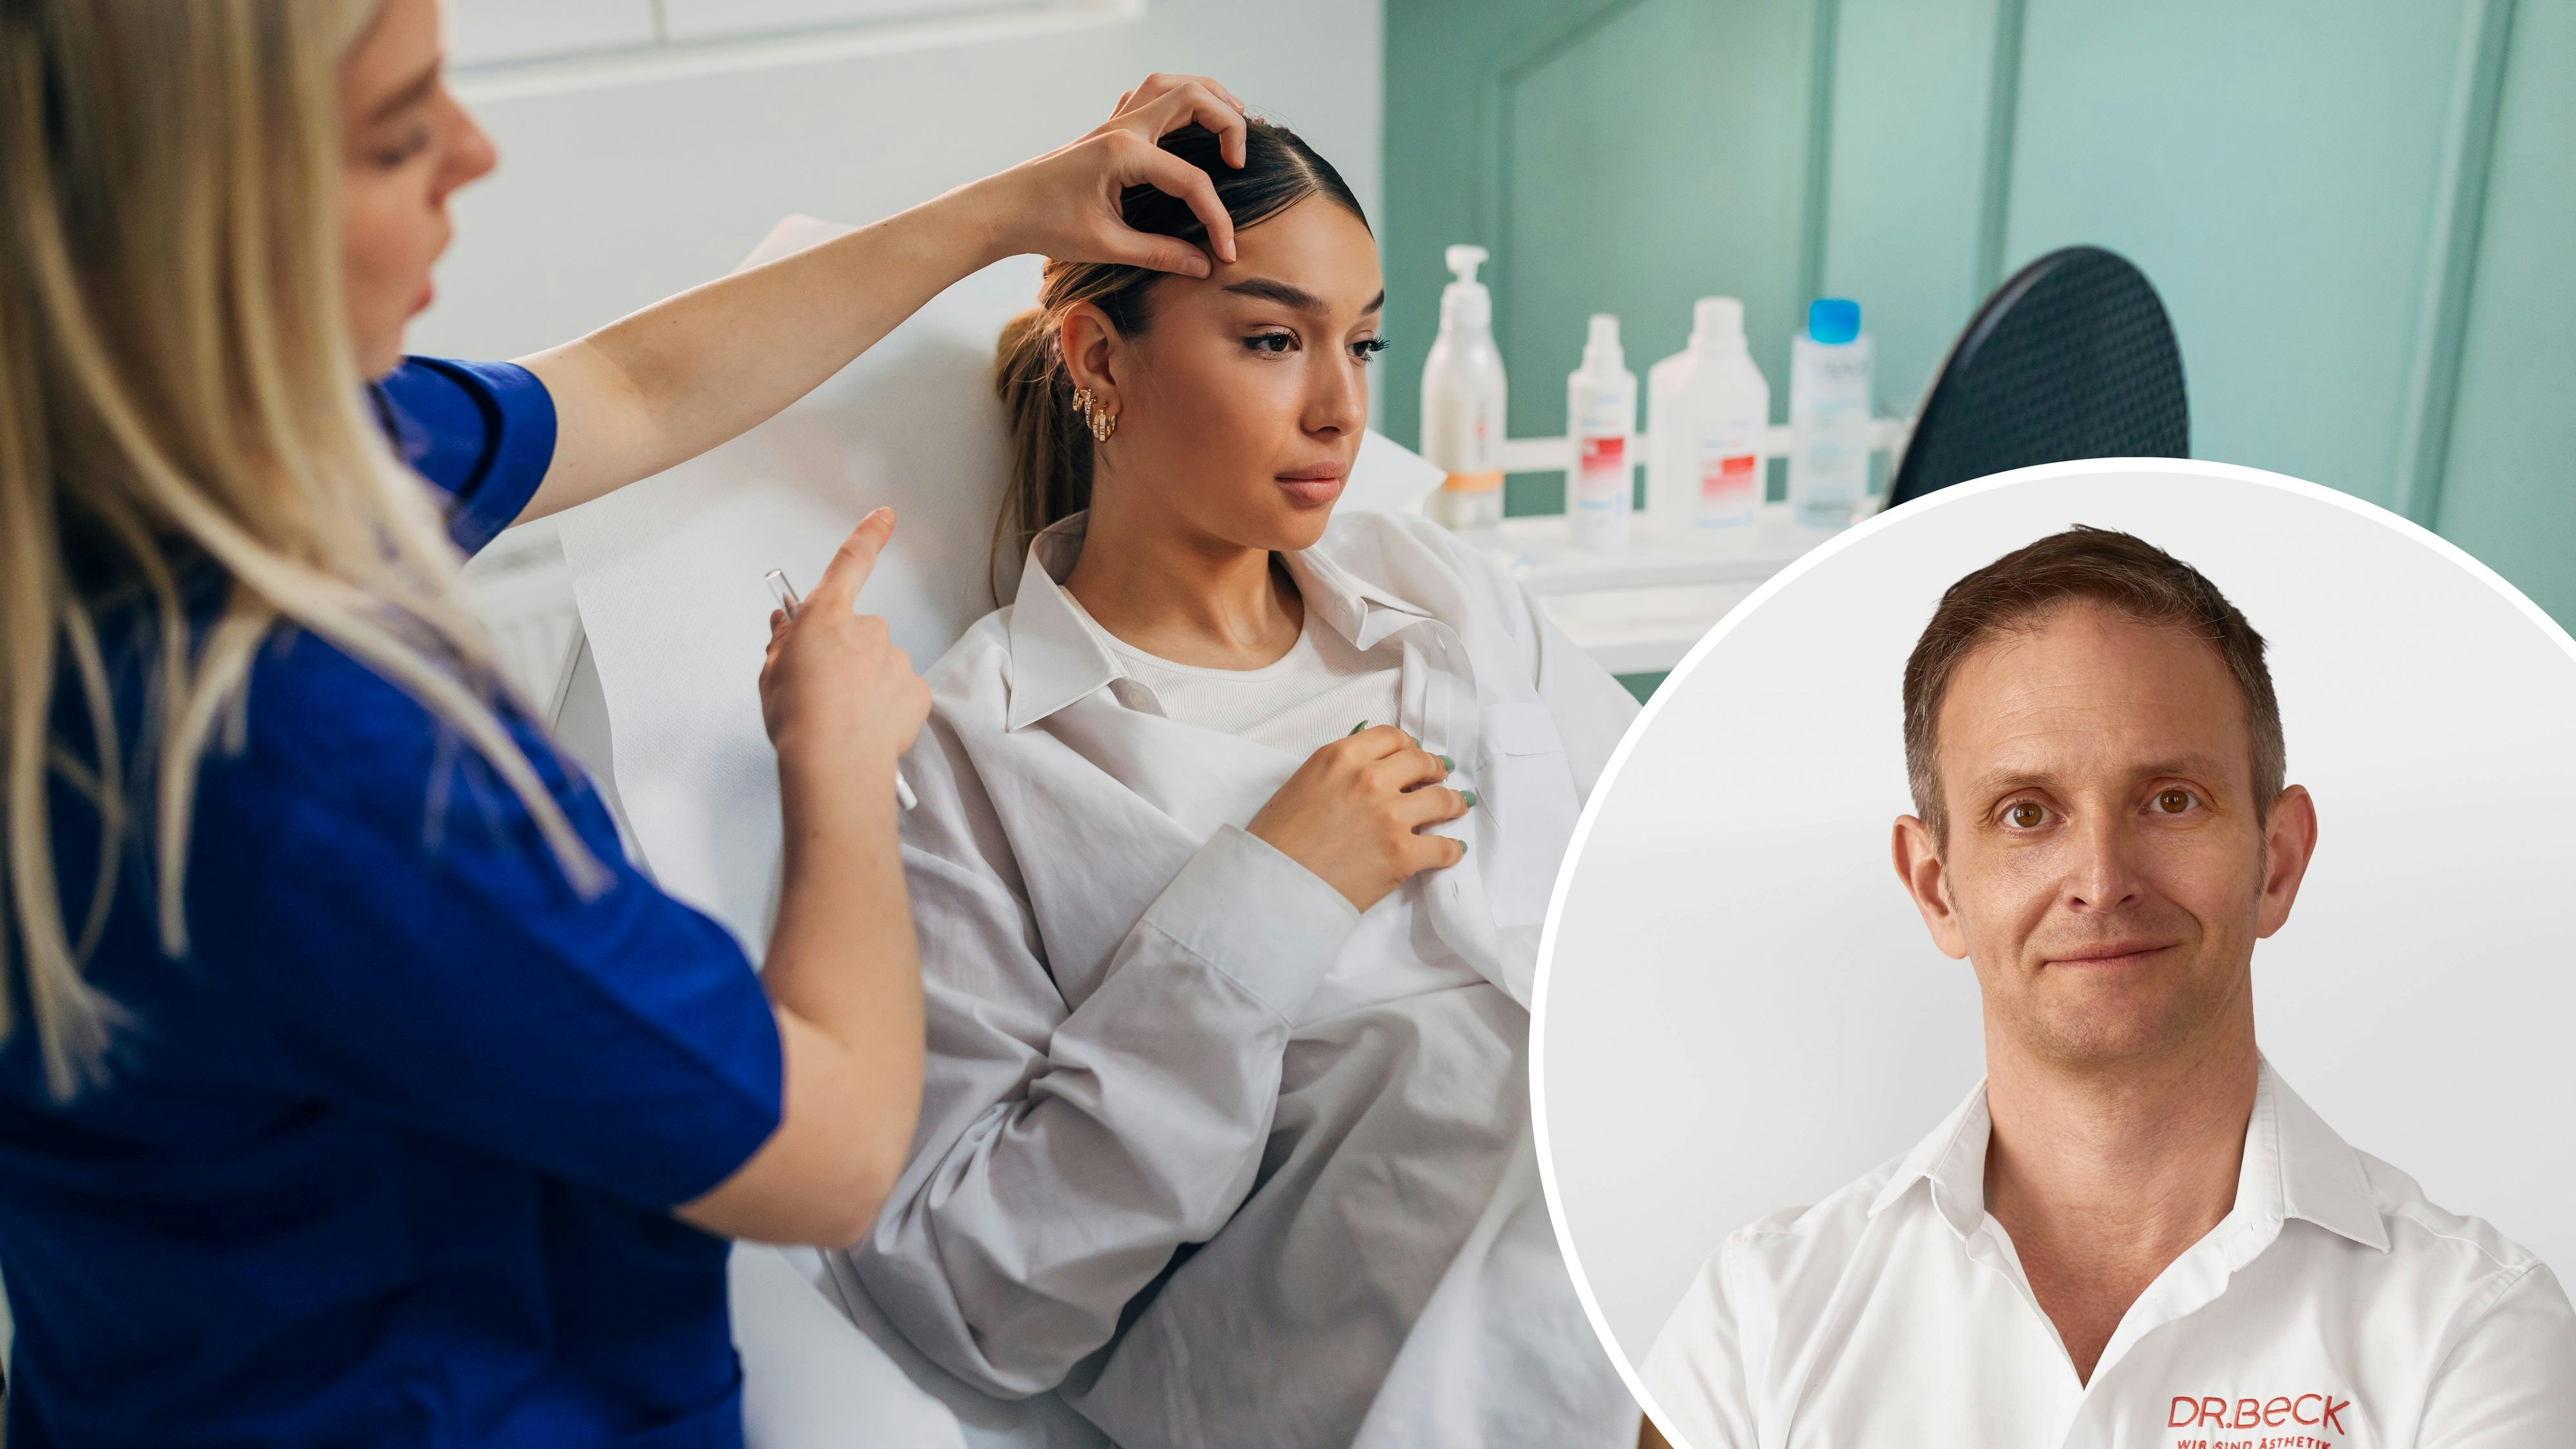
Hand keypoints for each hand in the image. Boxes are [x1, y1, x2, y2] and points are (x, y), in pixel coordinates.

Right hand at [759, 509, 931, 785]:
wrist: (835, 762)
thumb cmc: (798, 718)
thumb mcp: (771, 672)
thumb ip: (783, 642)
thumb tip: (787, 625)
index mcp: (827, 616)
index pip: (850, 563)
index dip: (868, 535)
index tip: (884, 516)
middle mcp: (868, 629)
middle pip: (857, 633)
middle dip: (843, 653)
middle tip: (822, 689)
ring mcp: (896, 658)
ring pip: (879, 664)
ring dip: (863, 683)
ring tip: (842, 716)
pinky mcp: (916, 690)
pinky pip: (898, 692)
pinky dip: (885, 706)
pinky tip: (866, 726)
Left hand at [967, 73, 1250, 275]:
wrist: (1002, 209)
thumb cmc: (1046, 225)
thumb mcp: (1105, 246)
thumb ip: (1159, 253)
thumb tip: (1202, 266)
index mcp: (1124, 154)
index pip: (1192, 179)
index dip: (1217, 218)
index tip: (1226, 252)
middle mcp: (1123, 128)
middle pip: (1193, 97)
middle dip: (1228, 122)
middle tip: (1240, 160)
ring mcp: (1114, 123)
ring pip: (1170, 84)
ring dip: (1207, 96)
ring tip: (1233, 122)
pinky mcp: (1107, 129)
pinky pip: (1147, 96)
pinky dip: (1176, 99)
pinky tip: (1187, 123)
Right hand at [1247, 725, 1472, 912]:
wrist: (1274, 886)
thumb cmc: (1277, 839)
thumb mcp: (1303, 783)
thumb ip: (1340, 770)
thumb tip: (1371, 768)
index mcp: (1341, 756)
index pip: (1392, 737)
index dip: (1409, 746)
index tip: (1414, 755)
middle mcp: (1369, 778)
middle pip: (1421, 762)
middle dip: (1435, 770)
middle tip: (1440, 777)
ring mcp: (1389, 816)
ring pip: (1442, 800)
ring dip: (1453, 803)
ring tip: (1457, 807)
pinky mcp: (1402, 854)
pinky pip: (1444, 847)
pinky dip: (1451, 849)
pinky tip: (1451, 850)